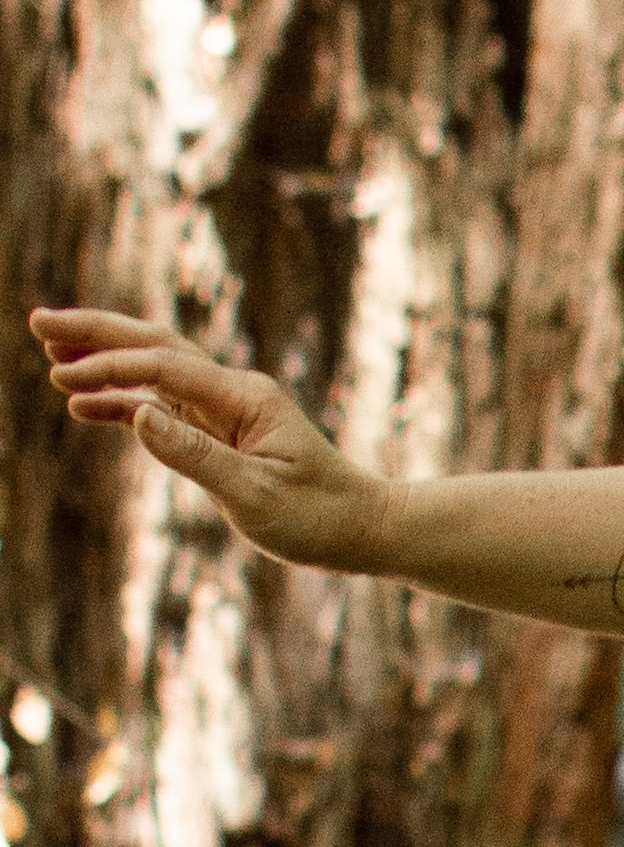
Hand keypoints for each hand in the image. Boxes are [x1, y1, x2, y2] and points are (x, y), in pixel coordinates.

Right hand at [28, 306, 385, 571]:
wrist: (361, 525)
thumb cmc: (318, 515)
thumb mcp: (255, 495)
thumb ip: (195, 456)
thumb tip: (139, 416)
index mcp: (244, 399)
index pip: (164, 368)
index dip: (112, 368)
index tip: (62, 377)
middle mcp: (234, 392)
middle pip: (156, 346)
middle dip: (97, 332)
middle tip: (39, 320)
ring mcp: (227, 408)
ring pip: (155, 369)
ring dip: (104, 359)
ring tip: (50, 354)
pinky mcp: (222, 429)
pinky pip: (164, 404)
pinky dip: (124, 402)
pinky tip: (85, 407)